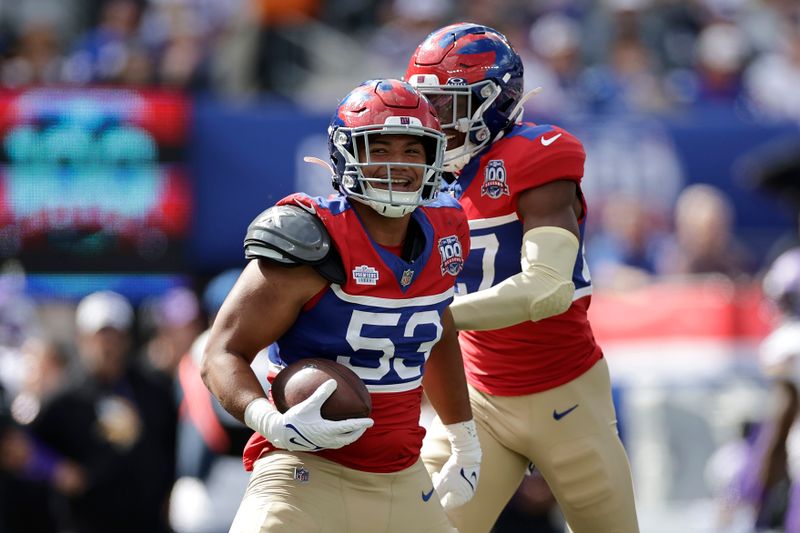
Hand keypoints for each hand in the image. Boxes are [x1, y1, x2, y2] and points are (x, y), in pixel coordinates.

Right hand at [245, 380, 373, 451]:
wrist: (280, 433)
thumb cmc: (294, 418)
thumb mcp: (308, 404)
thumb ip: (321, 394)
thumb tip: (333, 382)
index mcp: (327, 429)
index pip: (349, 427)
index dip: (361, 424)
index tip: (371, 421)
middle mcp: (327, 439)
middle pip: (349, 438)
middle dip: (358, 432)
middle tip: (365, 425)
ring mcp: (322, 444)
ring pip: (341, 443)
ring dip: (350, 437)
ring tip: (354, 430)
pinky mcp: (316, 445)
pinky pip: (333, 444)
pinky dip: (340, 439)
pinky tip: (337, 433)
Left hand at [431, 419, 480, 510]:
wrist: (466, 453)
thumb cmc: (455, 470)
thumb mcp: (443, 482)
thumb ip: (436, 493)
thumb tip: (428, 501)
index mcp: (462, 498)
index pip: (446, 505)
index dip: (436, 501)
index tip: (427, 496)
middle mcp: (466, 494)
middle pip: (447, 495)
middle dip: (437, 490)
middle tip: (430, 485)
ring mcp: (466, 485)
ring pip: (449, 487)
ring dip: (440, 483)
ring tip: (434, 476)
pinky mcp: (466, 476)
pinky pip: (453, 481)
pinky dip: (445, 478)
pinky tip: (439, 473)